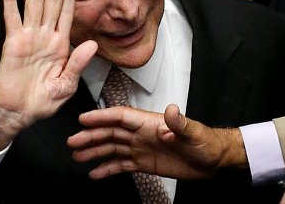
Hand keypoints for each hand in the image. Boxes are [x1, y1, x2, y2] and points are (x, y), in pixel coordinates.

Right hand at [0, 0, 97, 162]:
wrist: (16, 113)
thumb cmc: (40, 102)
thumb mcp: (65, 86)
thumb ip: (77, 64)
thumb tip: (92, 45)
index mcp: (60, 46)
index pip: (68, 15)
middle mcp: (45, 37)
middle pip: (53, 4)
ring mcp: (28, 37)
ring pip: (35, 4)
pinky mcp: (12, 41)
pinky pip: (11, 17)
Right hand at [68, 104, 246, 179]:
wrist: (213, 161)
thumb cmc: (204, 141)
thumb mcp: (193, 132)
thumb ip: (179, 122)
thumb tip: (171, 111)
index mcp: (148, 122)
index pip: (120, 117)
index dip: (101, 117)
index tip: (83, 119)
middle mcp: (141, 134)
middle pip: (110, 132)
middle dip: (91, 136)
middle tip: (72, 142)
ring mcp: (141, 148)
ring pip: (112, 148)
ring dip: (94, 151)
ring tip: (77, 157)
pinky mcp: (144, 164)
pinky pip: (121, 165)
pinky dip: (107, 168)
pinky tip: (95, 173)